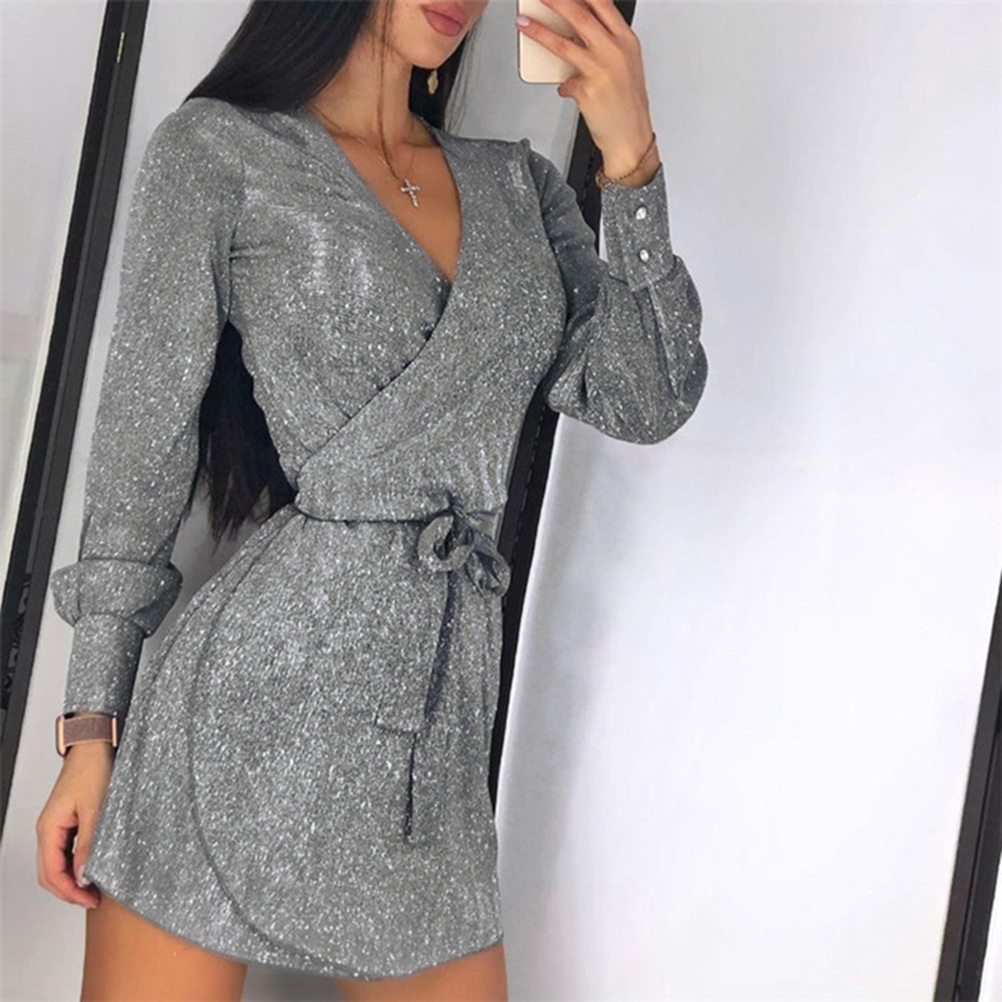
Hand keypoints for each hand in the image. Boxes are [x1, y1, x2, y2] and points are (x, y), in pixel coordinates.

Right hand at [37, 743, 114, 909]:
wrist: (95, 747)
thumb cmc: (93, 770)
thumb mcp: (96, 809)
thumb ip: (89, 843)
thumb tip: (82, 875)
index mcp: (49, 828)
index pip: (51, 872)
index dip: (68, 891)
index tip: (87, 900)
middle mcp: (48, 829)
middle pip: (49, 872)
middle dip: (67, 891)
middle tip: (91, 900)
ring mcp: (57, 825)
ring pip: (56, 863)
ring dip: (70, 879)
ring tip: (92, 889)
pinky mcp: (68, 821)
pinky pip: (65, 851)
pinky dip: (75, 864)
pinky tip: (90, 868)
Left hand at [516, 0, 660, 181]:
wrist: (630, 137)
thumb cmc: (628, 104)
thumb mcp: (625, 65)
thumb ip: (605, 45)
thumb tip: (576, 34)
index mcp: (627, 40)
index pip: (603, 3)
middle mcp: (615, 51)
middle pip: (580, 15)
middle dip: (556, 0)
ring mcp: (601, 70)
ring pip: (563, 44)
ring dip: (539, 31)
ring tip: (524, 24)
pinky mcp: (587, 90)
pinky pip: (565, 82)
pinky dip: (563, 85)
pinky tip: (567, 88)